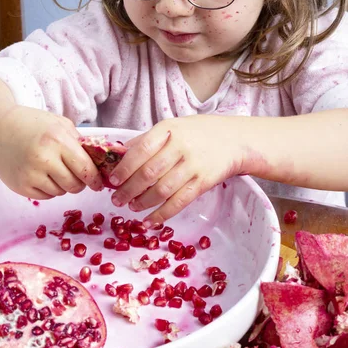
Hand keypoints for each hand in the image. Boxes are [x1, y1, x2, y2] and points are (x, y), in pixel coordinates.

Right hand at [0, 106, 102, 198]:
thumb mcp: (59, 124)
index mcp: (57, 140)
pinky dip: (49, 189)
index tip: (98, 184)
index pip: (85, 169)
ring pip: (60, 192)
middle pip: (74, 185)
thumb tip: (99, 162)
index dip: (94, 179)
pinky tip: (43, 175)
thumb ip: (79, 142)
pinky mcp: (20, 186)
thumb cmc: (32, 124)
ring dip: (63, 185)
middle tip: (77, 177)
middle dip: (80, 183)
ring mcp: (30, 174)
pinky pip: (45, 196)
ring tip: (55, 170)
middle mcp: (44, 158)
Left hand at [108, 115, 247, 225]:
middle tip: (117, 199)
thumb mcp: (172, 127)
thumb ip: (147, 140)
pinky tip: (150, 220)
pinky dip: (162, 214)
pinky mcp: (203, 182)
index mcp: (169, 129)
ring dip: (143, 202)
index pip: (140, 150)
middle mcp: (181, 146)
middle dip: (129, 189)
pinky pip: (179, 202)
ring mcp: (193, 165)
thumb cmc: (197, 133)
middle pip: (149, 172)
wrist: (234, 140)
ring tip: (131, 207)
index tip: (112, 180)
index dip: (124, 167)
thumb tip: (117, 154)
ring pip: (162, 189)